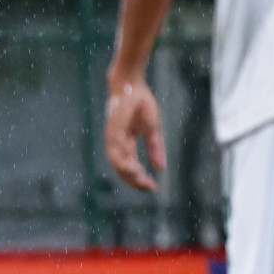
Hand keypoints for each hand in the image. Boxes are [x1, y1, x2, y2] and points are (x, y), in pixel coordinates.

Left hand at [105, 77, 165, 191]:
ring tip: (141, 181)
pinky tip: (133, 167)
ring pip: (117, 161)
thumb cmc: (141, 104)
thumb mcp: (152, 129)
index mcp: (126, 144)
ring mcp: (113, 137)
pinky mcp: (112, 129)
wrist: (132, 86)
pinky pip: (116, 148)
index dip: (141, 178)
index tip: (153, 188)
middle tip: (148, 188)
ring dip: (128, 173)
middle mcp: (117, 143)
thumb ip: (155, 149)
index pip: (131, 166)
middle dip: (135, 180)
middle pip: (122, 168)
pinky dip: (122, 159)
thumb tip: (160, 168)